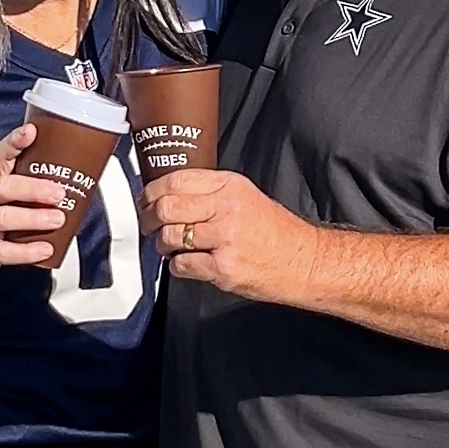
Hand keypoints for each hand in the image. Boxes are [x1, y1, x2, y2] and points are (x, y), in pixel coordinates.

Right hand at [0, 124, 65, 280]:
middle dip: (32, 188)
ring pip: (1, 217)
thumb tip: (77, 182)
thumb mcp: (6, 202)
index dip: (14, 143)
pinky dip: (25, 251)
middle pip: (2, 187)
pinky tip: (45, 249)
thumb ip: (32, 191)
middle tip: (58, 193)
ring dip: (32, 218)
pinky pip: (1, 251)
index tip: (31, 132)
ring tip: (57, 219)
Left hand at [139, 168, 319, 301]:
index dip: (152, 191)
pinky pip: (182, 264)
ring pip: (170, 237)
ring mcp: (224, 239)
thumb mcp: (245, 197)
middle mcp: (226, 208)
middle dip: (149, 219)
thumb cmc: (275, 232)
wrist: (303, 261)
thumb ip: (210, 192)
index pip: (176, 180)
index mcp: (230, 186)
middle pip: (167, 207)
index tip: (145, 200)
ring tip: (171, 247)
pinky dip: (178, 266)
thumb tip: (169, 194)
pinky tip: (188, 263)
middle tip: (149, 225)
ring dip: (163, 245)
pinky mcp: (223, 267)